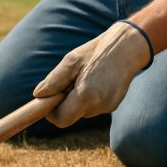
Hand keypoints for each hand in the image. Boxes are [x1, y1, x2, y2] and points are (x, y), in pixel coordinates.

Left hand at [32, 21, 151, 127]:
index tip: (49, 98)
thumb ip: (53, 81)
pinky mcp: (113, 105)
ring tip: (84, 77)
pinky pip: (92, 107)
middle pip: (71, 116)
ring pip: (81, 111)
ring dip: (76, 99)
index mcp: (86, 96)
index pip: (61, 119)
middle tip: (68, 81)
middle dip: (64, 103)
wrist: (128, 47)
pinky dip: (88, 98)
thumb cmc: (97, 52)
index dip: (51, 112)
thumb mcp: (71, 61)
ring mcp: (108, 107)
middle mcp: (99, 106)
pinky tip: (94, 80)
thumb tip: (38, 95)